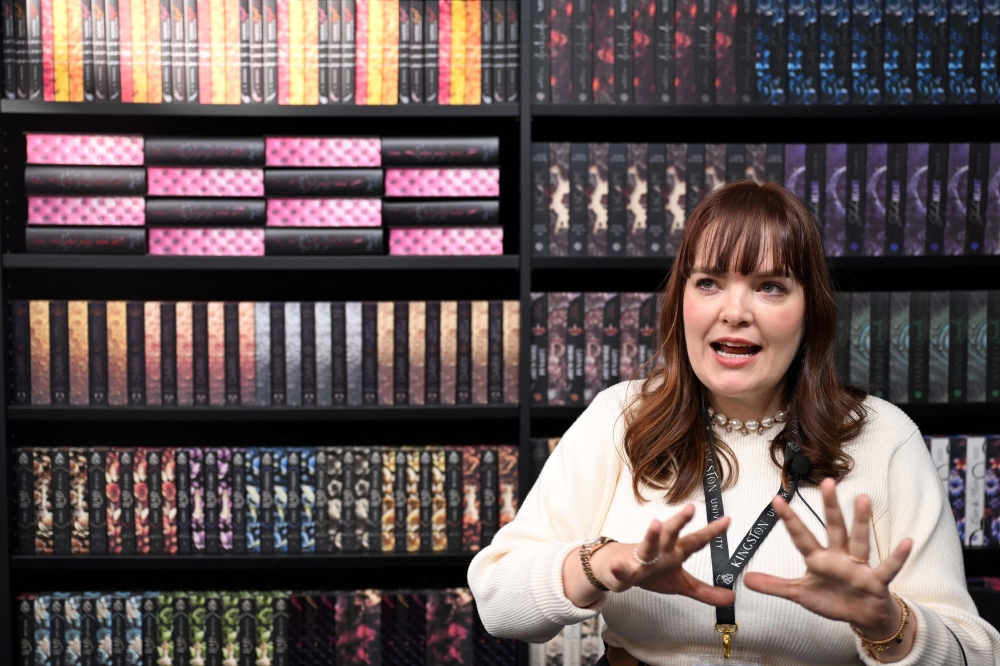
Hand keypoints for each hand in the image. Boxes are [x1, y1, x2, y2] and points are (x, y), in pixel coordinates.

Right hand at [591, 504, 735, 606]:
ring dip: (651, 535)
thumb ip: (705, 591)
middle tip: (691, 508)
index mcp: (675, 552)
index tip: (727, 520)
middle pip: (671, 534)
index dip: (711, 532)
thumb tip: (731, 598)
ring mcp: (641, 559)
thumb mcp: (681, 583)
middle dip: (680, 521)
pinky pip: (622, 570)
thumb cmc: (652, 572)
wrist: (617, 567)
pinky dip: (618, 568)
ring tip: (656, 523)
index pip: (695, 541)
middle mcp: (660, 551)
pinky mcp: (625, 571)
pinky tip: (616, 565)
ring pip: (647, 545)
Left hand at [743, 479, 915, 656]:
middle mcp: (839, 557)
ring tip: (863, 498)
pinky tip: (908, 541)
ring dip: (862, 521)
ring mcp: (859, 567)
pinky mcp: (876, 581)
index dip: (789, 520)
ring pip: (860, 540)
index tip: (776, 499)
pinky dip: (898, 556)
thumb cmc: (832, 600)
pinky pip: (889, 568)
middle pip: (833, 528)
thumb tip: (745, 580)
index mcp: (819, 559)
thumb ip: (775, 586)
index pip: (801, 536)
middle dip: (830, 507)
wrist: (863, 616)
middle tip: (827, 481)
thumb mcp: (800, 595)